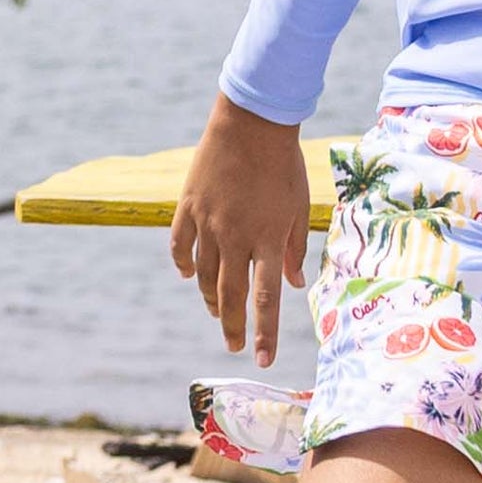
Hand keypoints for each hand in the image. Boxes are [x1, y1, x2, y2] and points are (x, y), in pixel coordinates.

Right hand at [169, 92, 310, 364]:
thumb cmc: (284, 164)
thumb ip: (296, 248)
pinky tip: (190, 276)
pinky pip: (181, 246)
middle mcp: (236, 238)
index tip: (263, 358)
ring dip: (211, 299)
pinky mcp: (189, 208)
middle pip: (230, 296)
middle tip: (233, 346)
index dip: (265, 332)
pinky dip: (185, 265)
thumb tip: (293, 284)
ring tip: (217, 312)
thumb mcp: (300, 207)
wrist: (252, 124)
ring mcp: (209, 224)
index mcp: (269, 240)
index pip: (266, 299)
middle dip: (232, 327)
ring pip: (204, 276)